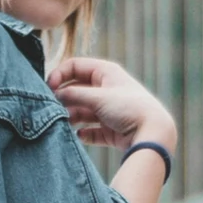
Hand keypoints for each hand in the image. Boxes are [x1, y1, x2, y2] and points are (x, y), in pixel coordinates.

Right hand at [47, 56, 174, 156]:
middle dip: (63, 99)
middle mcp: (107, 89)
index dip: (59, 74)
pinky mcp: (112, 130)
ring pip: (82, 111)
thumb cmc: (128, 108)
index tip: (48, 88)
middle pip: (76, 90)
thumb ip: (73, 94)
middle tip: (52, 109)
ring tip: (63, 123)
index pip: (75, 66)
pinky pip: (91, 131)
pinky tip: (80, 136)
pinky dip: (84, 134)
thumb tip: (54, 95)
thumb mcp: (97, 97)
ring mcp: (109, 110)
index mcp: (106, 73)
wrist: (153, 134)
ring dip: (71, 117)